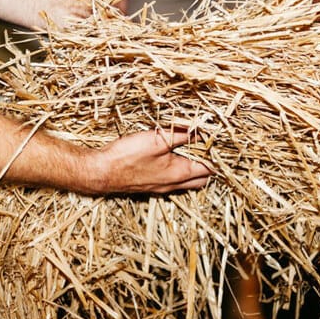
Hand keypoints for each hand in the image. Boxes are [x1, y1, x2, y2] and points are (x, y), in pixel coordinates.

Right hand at [90, 128, 211, 194]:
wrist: (101, 173)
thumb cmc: (128, 156)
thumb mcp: (158, 140)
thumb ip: (182, 135)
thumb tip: (202, 131)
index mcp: (180, 173)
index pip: (210, 168)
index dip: (216, 155)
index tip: (218, 141)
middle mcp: (174, 184)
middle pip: (202, 178)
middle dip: (210, 165)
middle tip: (209, 148)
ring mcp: (162, 187)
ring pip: (189, 182)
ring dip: (196, 170)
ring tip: (195, 152)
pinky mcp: (151, 186)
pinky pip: (174, 183)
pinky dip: (181, 173)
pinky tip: (173, 162)